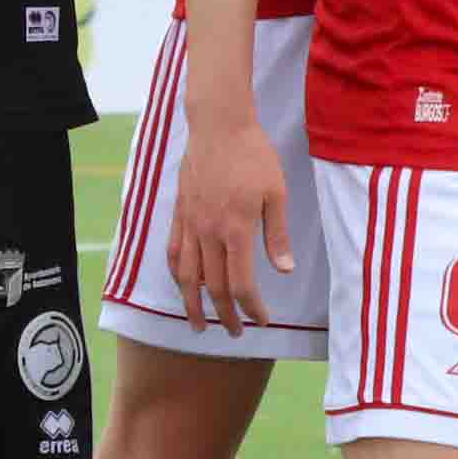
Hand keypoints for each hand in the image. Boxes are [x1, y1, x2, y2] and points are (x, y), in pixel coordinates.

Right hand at [166, 112, 293, 335]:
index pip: (240, 284)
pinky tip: (183, 285)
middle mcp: (208, 232)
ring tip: (197, 325)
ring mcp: (190, 223)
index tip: (261, 320)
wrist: (218, 125)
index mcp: (235, 229)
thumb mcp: (276, 193)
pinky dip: (176, 274)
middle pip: (213, 287)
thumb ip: (277, 235)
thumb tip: (284, 271)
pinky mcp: (179, 212)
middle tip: (234, 334)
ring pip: (186, 275)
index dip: (251, 308)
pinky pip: (173, 251)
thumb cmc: (253, 155)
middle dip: (224, 315)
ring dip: (192, 304)